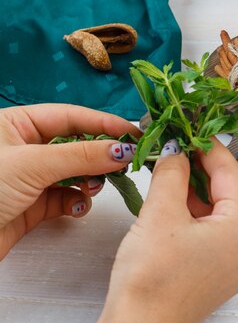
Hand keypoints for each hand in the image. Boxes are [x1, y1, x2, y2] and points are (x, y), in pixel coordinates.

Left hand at [0, 104, 138, 258]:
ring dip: (90, 179)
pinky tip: (79, 206)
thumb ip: (81, 155)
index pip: (71, 116)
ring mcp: (29, 177)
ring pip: (74, 172)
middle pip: (76, 143)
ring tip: (96, 185)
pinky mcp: (32, 205)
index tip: (134, 132)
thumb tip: (122, 148)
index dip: (104, 123)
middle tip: (125, 161)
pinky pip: (65, 197)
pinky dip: (77, 201)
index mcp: (17, 123)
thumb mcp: (32, 164)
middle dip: (100, 153)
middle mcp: (25, 147)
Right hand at [90, 138, 237, 322]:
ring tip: (168, 171)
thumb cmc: (150, 276)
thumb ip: (172, 171)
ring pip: (217, 212)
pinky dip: (193, 214)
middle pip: (226, 192)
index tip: (190, 127)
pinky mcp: (219, 275)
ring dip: (193, 191)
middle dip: (199, 168)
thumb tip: (177, 148)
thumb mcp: (160, 211)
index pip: (230, 172)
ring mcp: (236, 265)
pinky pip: (212, 233)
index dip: (208, 146)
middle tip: (175, 146)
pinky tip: (171, 202)